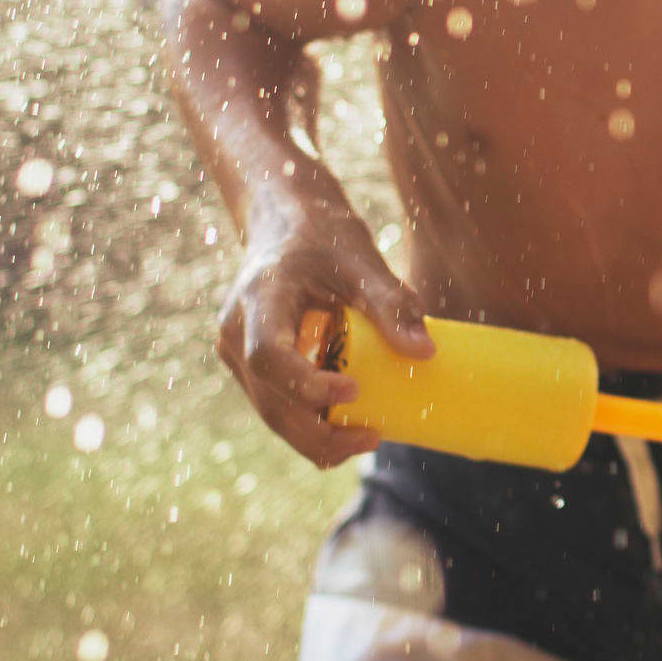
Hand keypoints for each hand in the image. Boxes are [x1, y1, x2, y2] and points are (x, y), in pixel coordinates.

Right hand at [215, 197, 433, 467]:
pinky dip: (309, 422)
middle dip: (317, 434)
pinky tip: (348, 424)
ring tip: (368, 436)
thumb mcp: (362, 261)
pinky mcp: (250, 367)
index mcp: (259, 298)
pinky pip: (276, 405)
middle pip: (269, 401)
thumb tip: (425, 354)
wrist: (285, 222)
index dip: (306, 384)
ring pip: (271, 413)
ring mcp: (237, 353)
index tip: (354, 390)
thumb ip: (392, 304)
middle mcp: (236, 332)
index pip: (268, 356)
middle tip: (372, 438)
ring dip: (315, 436)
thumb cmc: (325, 237)